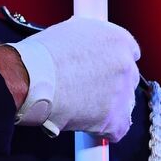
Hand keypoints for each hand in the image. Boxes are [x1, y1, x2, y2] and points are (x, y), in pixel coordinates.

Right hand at [8, 16, 140, 141]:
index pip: (129, 52)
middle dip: (110, 84)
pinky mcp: (115, 118)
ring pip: (124, 103)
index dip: (112, 63)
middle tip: (86, 88)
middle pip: (127, 78)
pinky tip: (87, 122)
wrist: (31, 80)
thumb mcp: (69, 31)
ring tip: (81, 106)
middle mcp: (125, 64)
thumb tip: (86, 46)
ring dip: (108, 106)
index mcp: (116, 39)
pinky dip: (104, 129)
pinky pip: (118, 129)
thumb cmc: (41, 56)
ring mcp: (122, 92)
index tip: (102, 70)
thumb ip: (89, 39)